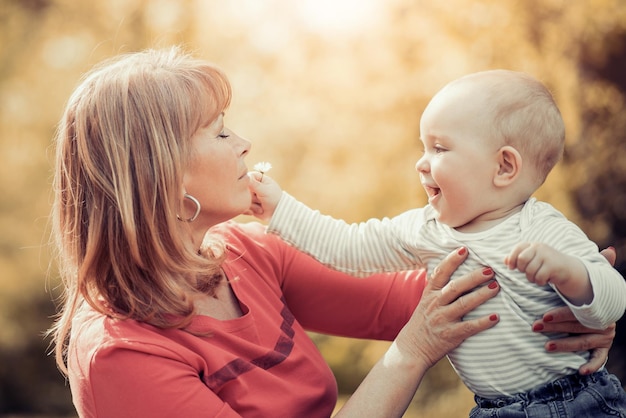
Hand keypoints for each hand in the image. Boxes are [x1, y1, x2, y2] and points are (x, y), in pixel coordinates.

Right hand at [245, 172, 282, 221]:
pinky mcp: (249, 205)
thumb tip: (245, 176)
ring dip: (253, 204)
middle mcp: (254, 187)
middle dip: (251, 196)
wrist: (277, 213)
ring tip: (261, 206)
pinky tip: (258, 210)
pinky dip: (250, 210)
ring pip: (243, 199)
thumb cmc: (274, 199)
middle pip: (244, 189)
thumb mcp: (264, 190)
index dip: (248, 181)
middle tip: (260, 199)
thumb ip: (254, 184)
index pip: (249, 176)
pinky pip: (243, 207)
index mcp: (260, 180)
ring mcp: (251, 196)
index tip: (251, 187)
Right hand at [396, 247, 499, 368]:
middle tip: (489, 270)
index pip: (440, 273)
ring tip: (496, 287)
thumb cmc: (422, 324)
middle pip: (456, 287)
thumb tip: (456, 274)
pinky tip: (496, 317)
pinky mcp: (450, 335)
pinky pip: (469, 327)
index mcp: (429, 294)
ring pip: (464, 304)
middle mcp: (435, 304)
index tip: (464, 249)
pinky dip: (483, 322)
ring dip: (482, 295)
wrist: (411, 349)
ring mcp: (443, 319)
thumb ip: (438, 290)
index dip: (452, 260)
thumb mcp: (424, 303)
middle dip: (473, 277)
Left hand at [505, 242, 576, 285]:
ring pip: (530, 270)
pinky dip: (539, 281)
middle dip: (521, 269)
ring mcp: (547, 256)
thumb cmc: (544, 264)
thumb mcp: (531, 259)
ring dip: (531, 278)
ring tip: (537, 276)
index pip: (517, 248)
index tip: (511, 267)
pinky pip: (539, 277)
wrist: (567, 268)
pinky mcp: (553, 266)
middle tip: (527, 272)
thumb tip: (504, 260)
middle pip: (521, 259)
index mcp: (532, 245)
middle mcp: (539, 247)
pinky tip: (545, 279)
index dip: (511, 258)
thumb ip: (517, 258)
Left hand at [531, 246, 617, 374]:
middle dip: (555, 328)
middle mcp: (604, 322)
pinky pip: (600, 358)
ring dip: (565, 345)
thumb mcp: (593, 282)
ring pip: (583, 342)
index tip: (542, 315)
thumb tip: (611, 250)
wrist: (601, 314)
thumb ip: (599, 267)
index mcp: (598, 308)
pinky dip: (592, 365)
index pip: (577, 312)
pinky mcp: (603, 349)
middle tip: (534, 326)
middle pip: (577, 327)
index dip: (560, 315)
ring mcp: (604, 337)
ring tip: (546, 345)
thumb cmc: (589, 297)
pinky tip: (581, 370)